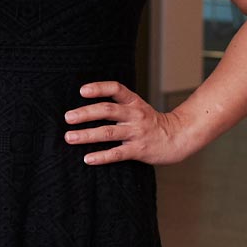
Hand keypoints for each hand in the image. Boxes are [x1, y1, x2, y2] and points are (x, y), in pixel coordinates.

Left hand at [65, 81, 195, 165]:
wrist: (179, 137)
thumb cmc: (151, 122)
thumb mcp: (137, 107)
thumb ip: (117, 104)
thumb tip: (85, 106)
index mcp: (133, 102)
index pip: (116, 89)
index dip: (99, 88)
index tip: (81, 91)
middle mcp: (135, 115)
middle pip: (107, 110)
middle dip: (85, 113)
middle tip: (68, 118)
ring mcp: (137, 133)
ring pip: (108, 132)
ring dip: (87, 135)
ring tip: (70, 137)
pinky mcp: (139, 150)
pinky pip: (117, 153)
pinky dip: (101, 156)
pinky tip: (88, 158)